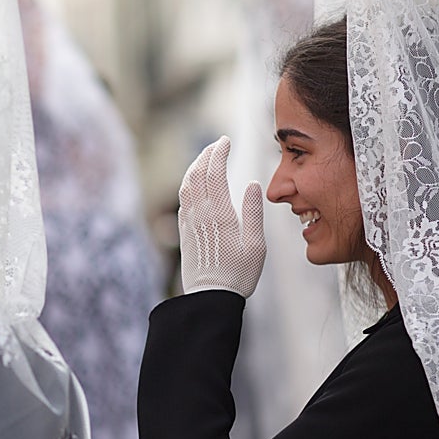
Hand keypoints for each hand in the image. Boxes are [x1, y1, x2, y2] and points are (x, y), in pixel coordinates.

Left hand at [178, 136, 264, 297]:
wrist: (209, 298)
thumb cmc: (238, 275)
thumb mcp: (256, 246)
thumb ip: (254, 213)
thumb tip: (252, 184)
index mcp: (220, 214)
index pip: (214, 173)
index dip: (218, 153)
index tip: (225, 140)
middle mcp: (200, 215)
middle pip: (197, 174)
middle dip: (206, 155)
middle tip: (217, 144)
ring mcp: (189, 223)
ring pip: (186, 186)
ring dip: (194, 167)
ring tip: (205, 158)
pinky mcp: (183, 233)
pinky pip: (182, 201)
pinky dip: (188, 185)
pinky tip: (194, 184)